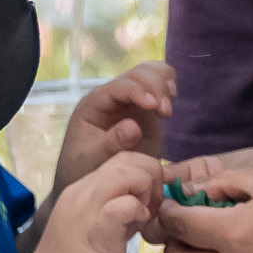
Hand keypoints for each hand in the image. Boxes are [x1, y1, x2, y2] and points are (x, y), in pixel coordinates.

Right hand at [27, 151, 162, 252]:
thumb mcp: (97, 231)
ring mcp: (88, 208)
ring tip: (144, 218)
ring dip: (147, 191)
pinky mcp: (98, 229)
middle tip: (152, 208)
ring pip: (128, 172)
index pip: (121, 160)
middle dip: (151, 177)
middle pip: (128, 159)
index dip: (145, 174)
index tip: (150, 203)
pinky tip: (137, 232)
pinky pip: (126, 204)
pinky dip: (140, 212)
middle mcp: (83, 192)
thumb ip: (117, 214)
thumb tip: (141, 206)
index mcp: (82, 190)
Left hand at [53, 64, 176, 190]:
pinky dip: (169, 90)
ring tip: (166, 112)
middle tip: (165, 114)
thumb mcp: (93, 161)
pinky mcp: (146, 109)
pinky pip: (160, 87)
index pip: (118, 87)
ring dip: (164, 85)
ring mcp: (130, 100)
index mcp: (93, 104)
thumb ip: (111, 144)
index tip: (154, 107)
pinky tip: (167, 109)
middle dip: (155, 88)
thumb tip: (133, 126)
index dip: (138, 91)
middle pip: (139, 74)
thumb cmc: (84, 170)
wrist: (90, 180)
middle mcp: (112, 97)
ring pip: (152, 72)